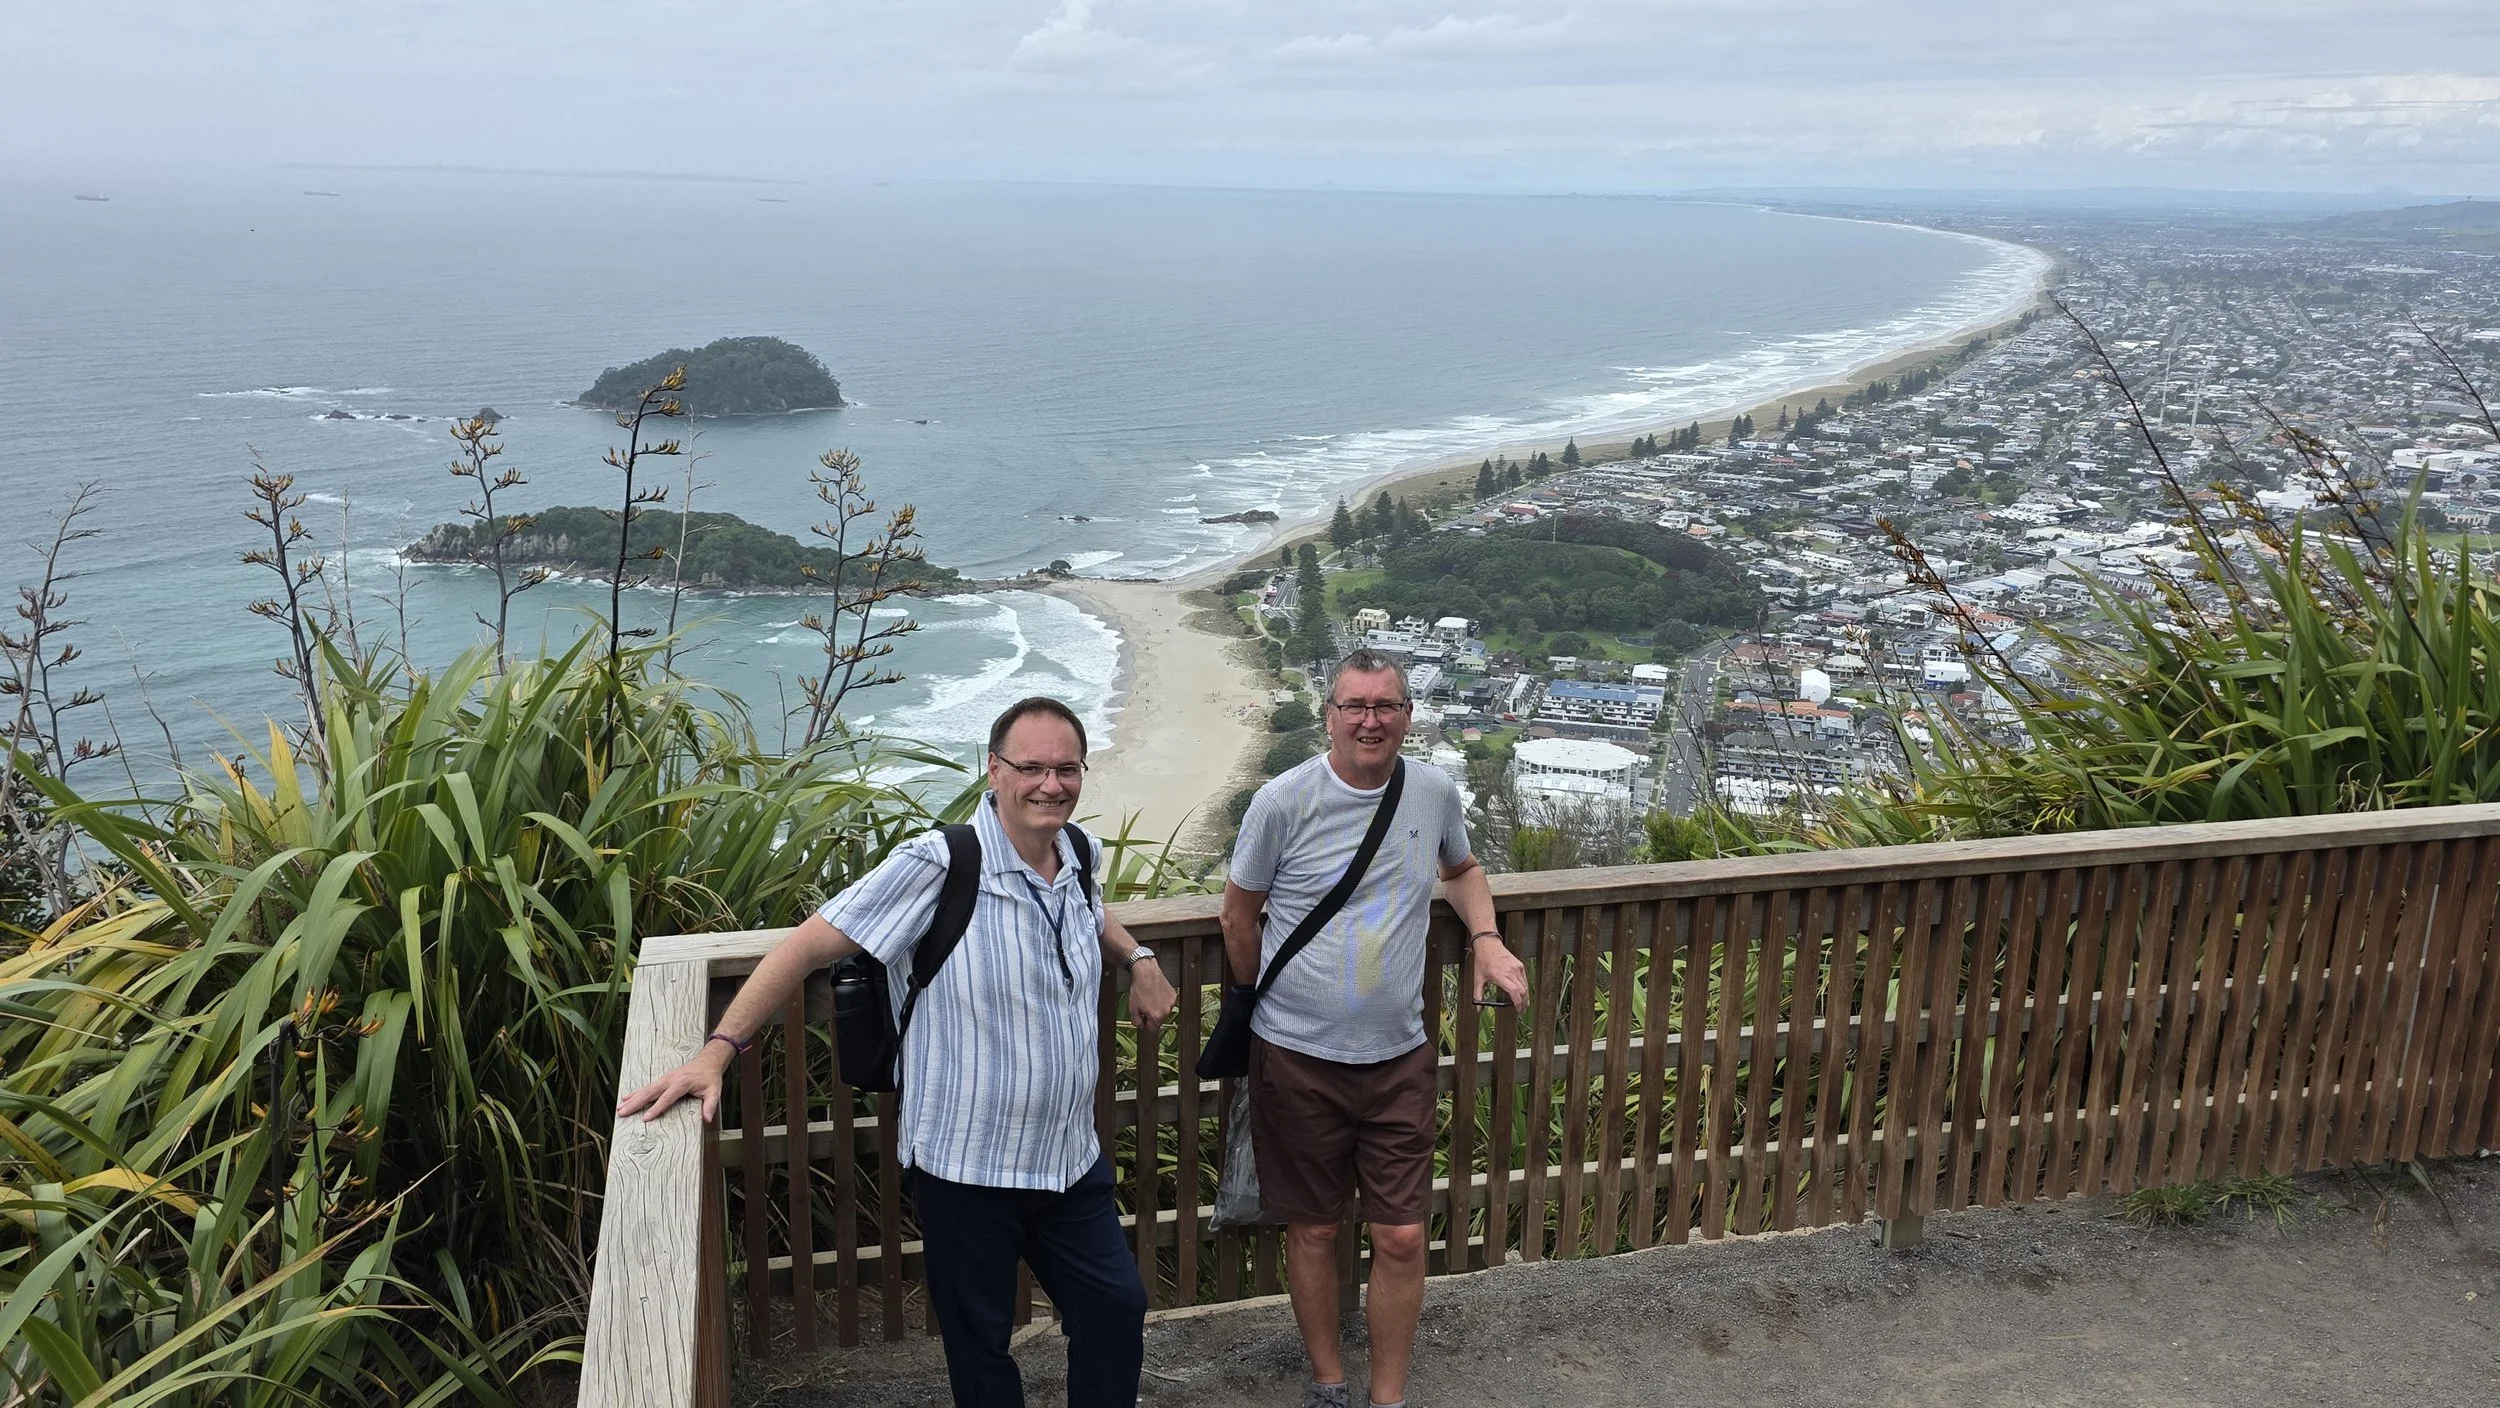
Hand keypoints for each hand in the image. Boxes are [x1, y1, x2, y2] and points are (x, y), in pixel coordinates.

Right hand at [615, 1044, 730, 1123]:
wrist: (708, 1061)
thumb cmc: (710, 1077)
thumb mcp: (714, 1091)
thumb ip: (710, 1105)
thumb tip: (707, 1118)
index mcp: (681, 1083)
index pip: (666, 1098)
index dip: (656, 1108)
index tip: (645, 1118)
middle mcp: (670, 1079)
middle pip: (650, 1092)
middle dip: (636, 1103)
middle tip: (623, 1112)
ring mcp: (665, 1078)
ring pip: (646, 1089)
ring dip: (632, 1098)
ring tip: (620, 1107)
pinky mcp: (663, 1079)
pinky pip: (648, 1086)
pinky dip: (636, 1092)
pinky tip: (627, 1098)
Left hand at [1127, 956, 1176, 1037]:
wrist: (1146, 973)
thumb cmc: (1139, 988)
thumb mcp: (1133, 1008)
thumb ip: (1136, 1021)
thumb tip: (1140, 1026)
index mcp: (1156, 1016)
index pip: (1152, 1029)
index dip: (1145, 1024)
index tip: (1143, 1019)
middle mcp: (1166, 1011)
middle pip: (1159, 1021)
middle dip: (1152, 1016)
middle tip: (1144, 1007)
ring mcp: (1171, 1003)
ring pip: (1164, 1012)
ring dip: (1158, 1009)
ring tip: (1150, 999)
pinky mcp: (1173, 996)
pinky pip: (1168, 1004)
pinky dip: (1162, 1001)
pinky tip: (1155, 995)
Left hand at [1469, 932, 1528, 1008]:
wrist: (1488, 944)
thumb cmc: (1483, 960)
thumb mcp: (1478, 979)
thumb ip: (1478, 995)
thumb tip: (1478, 1008)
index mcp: (1500, 975)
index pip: (1514, 991)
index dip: (1518, 1002)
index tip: (1517, 1010)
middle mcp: (1510, 971)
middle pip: (1523, 990)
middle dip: (1523, 1003)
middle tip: (1521, 1010)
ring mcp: (1516, 967)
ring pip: (1525, 985)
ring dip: (1525, 996)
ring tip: (1523, 1004)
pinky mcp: (1519, 965)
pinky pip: (1525, 979)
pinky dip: (1525, 987)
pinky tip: (1523, 993)